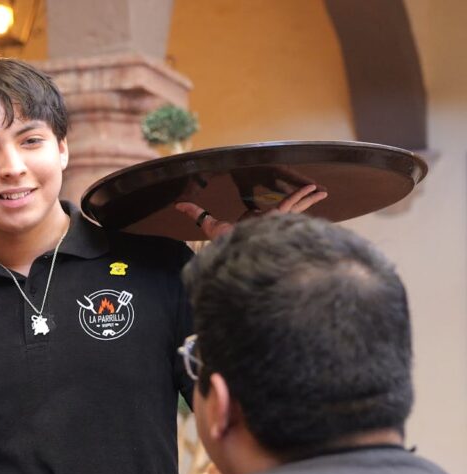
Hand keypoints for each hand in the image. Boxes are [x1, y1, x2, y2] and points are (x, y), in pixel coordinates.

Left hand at [176, 184, 327, 239]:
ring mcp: (275, 222)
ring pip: (294, 207)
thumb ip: (197, 213)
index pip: (268, 212)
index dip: (276, 206)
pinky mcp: (278, 220)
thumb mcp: (209, 224)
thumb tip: (177, 205)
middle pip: (287, 208)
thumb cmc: (223, 244)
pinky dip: (305, 200)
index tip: (284, 201)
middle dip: (300, 201)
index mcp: (257, 223)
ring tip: (323, 191)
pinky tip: (319, 194)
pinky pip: (293, 207)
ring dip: (308, 199)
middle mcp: (269, 223)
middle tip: (316, 191)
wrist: (233, 256)